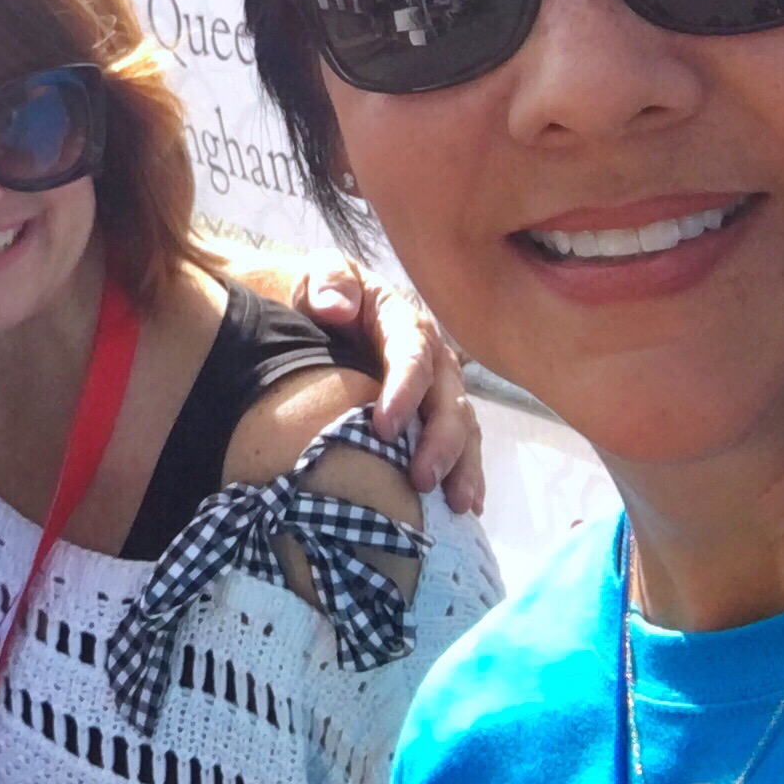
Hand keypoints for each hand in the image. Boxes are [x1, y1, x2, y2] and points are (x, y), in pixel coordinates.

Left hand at [256, 255, 485, 515]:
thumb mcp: (320, 276)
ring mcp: (436, 390)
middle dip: (441, 442)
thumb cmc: (319, 294)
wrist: (317, 312)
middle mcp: (431, 359)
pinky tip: (466, 508)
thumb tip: (338, 307)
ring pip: (462, 428)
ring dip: (462, 466)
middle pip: (448, 400)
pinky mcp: (432, 416)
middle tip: (422, 480)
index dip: (405, 391)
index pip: (413, 356)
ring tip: (457, 504)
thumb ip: (328, 282)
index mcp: (404, 323)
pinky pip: (458, 446)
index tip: (384, 427)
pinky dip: (465, 474)